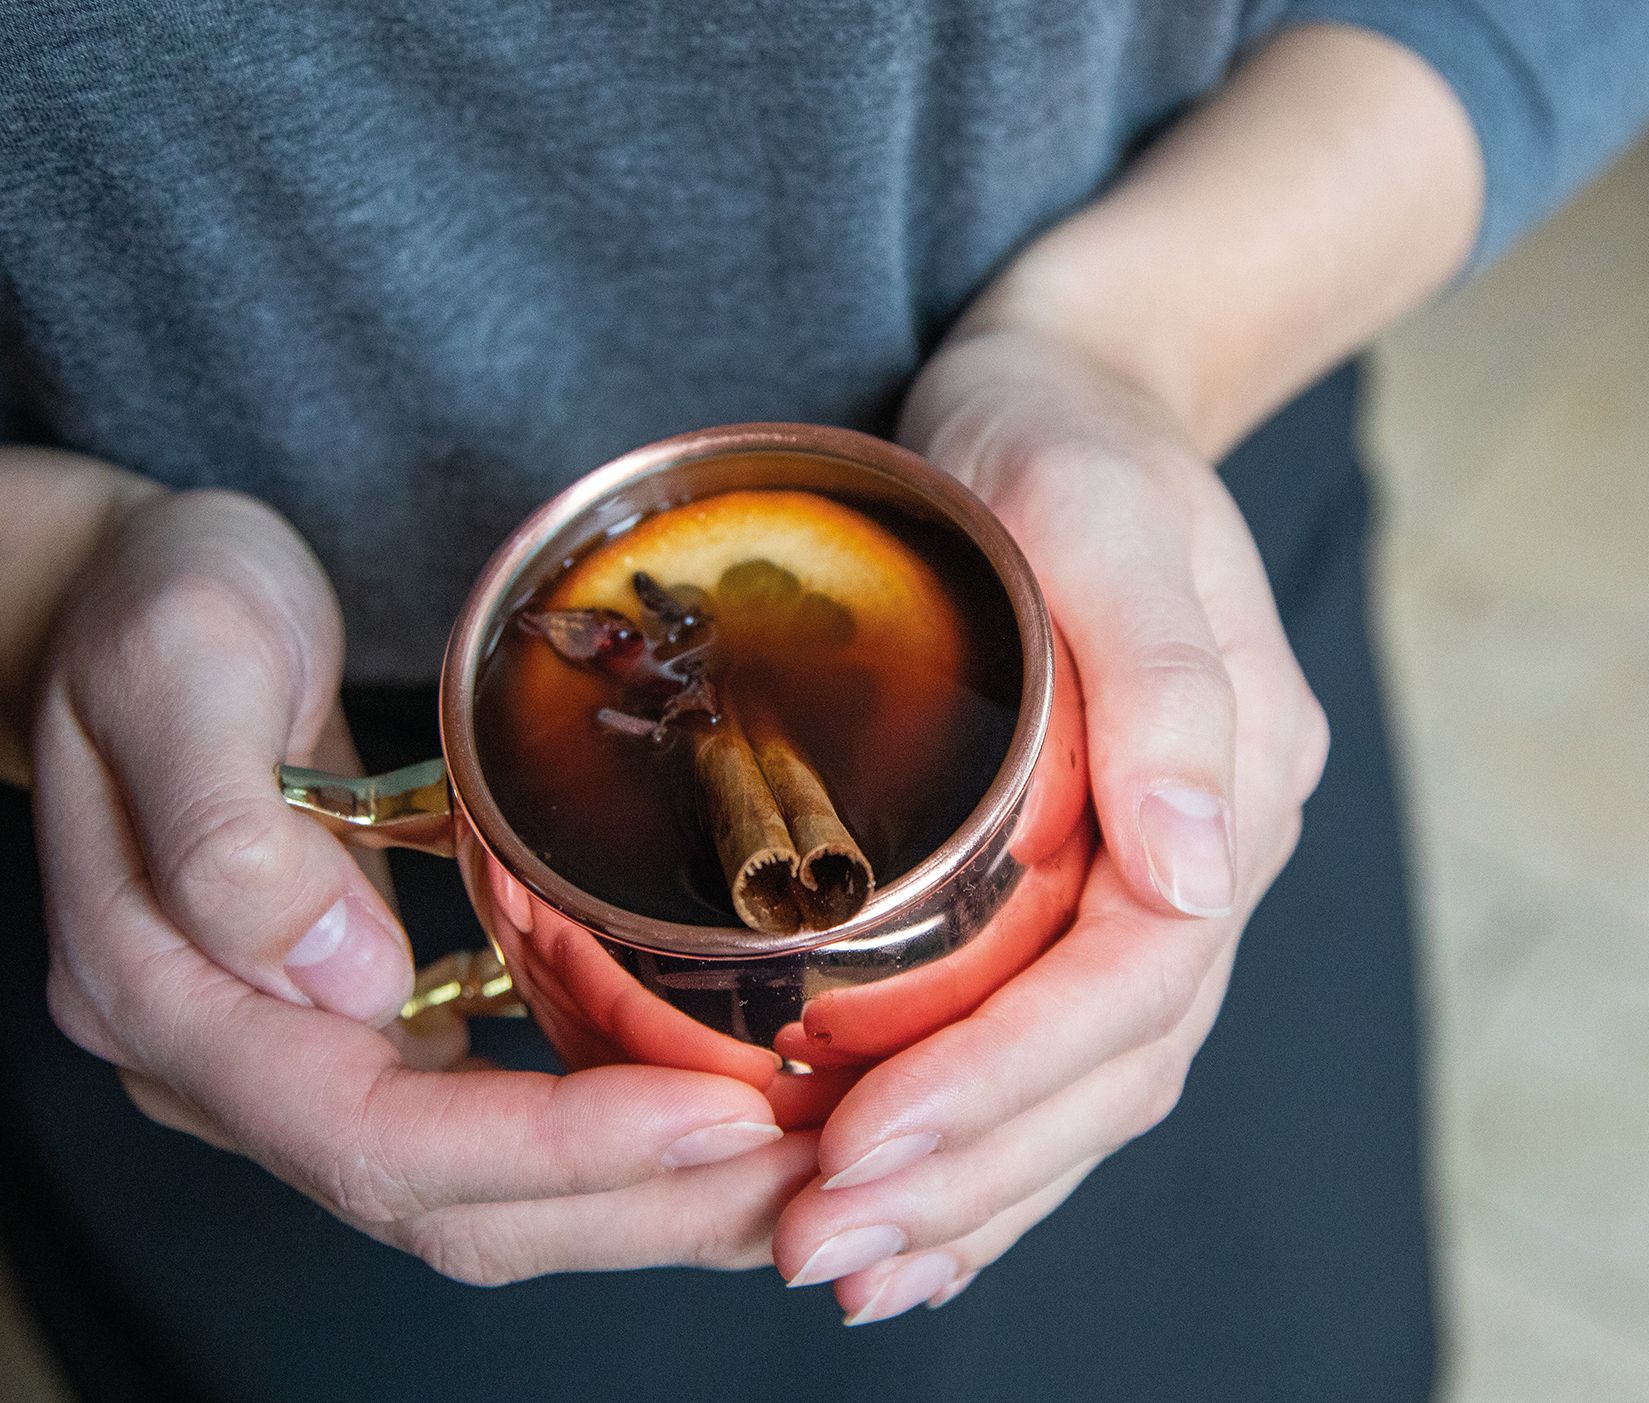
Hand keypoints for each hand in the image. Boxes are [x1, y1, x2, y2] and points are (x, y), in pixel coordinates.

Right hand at [32, 488, 815, 1281]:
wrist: (126, 608)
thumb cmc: (154, 612)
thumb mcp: (179, 663)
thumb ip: (230, 830)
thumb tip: (346, 982)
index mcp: (170, 996)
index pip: (376, 1138)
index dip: (557, 1148)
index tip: (720, 1117)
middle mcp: (236, 1066)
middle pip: (452, 1206)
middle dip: (643, 1204)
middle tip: (812, 1174)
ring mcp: (303, 1058)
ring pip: (488, 1193)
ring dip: (651, 1197)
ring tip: (801, 1168)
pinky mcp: (368, 1031)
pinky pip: (499, 1127)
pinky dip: (617, 1140)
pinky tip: (721, 1116)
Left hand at [769, 328, 1328, 1319]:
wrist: (1072, 394)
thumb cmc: (1066, 440)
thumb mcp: (1099, 511)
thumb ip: (1164, 683)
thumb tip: (1200, 875)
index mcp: (1233, 785)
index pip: (1133, 988)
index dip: (1004, 1090)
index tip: (862, 1154)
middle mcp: (1208, 856)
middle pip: (1112, 1068)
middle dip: (968, 1174)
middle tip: (819, 1249)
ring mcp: (1157, 875)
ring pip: (1089, 1083)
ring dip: (973, 1190)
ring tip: (846, 1262)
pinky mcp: (1089, 876)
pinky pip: (1061, 1041)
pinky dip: (991, 1140)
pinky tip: (917, 1206)